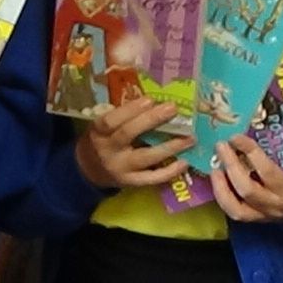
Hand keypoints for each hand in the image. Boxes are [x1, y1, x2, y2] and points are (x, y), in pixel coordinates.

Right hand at [74, 97, 189, 189]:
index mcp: (99, 133)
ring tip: (190, 137)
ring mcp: (121, 169)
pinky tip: (185, 161)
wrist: (91, 170)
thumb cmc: (102, 140)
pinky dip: (170, 171)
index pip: (111, 120)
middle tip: (173, 109)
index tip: (150, 99)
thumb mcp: (104, 126)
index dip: (130, 110)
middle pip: (129, 134)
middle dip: (152, 120)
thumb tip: (154, 100)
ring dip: (169, 146)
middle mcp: (108, 151)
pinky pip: (153, 178)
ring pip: (146, 157)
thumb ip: (123, 115)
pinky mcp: (132, 182)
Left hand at [210, 134, 282, 222]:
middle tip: (221, 146)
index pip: (268, 171)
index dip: (250, 153)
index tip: (236, 137)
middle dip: (231, 166)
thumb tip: (258, 129)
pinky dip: (222, 196)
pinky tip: (217, 181)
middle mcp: (276, 205)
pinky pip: (233, 212)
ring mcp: (263, 216)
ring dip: (221, 186)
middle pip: (248, 189)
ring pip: (236, 208)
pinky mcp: (254, 220)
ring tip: (214, 168)